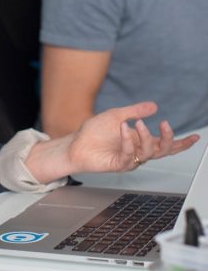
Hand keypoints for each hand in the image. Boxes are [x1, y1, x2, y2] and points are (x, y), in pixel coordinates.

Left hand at [66, 101, 199, 173]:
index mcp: (139, 141)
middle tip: (164, 125)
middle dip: (167, 139)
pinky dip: (128, 141)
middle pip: (162, 151)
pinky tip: (124, 129)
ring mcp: (129, 159)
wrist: (74, 144)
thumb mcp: (116, 116)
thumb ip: (134, 111)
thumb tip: (154, 106)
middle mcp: (137, 151)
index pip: (164, 144)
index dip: (180, 142)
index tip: (195, 137)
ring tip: (137, 123)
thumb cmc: (93, 132)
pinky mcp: (118, 164)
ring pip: (148, 153)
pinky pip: (129, 154)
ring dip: (145, 137)